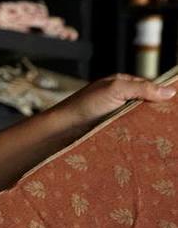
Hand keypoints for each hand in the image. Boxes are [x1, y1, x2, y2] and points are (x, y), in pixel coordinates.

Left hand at [49, 73, 175, 135]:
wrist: (61, 127)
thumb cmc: (85, 104)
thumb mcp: (116, 89)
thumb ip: (142, 88)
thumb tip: (170, 92)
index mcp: (123, 84)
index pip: (151, 87)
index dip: (164, 95)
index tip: (174, 107)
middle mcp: (120, 99)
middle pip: (147, 106)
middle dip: (157, 113)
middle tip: (170, 124)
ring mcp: (115, 116)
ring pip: (139, 121)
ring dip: (147, 127)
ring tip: (163, 136)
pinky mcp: (110, 131)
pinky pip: (129, 133)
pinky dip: (136, 137)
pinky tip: (145, 143)